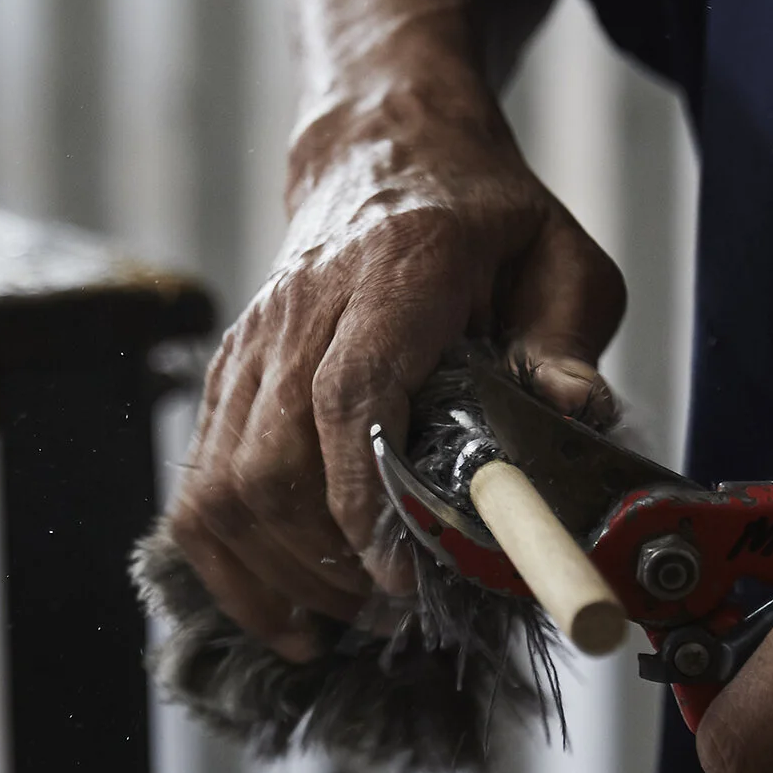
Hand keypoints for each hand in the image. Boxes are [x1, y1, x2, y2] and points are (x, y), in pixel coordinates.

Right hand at [168, 90, 623, 658]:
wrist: (383, 151)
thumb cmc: (481, 216)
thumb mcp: (559, 257)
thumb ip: (567, 343)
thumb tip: (574, 419)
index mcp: (394, 272)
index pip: (349, 394)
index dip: (363, 496)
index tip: (401, 574)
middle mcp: (303, 308)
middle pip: (273, 457)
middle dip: (327, 559)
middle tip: (395, 613)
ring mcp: (251, 346)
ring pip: (226, 482)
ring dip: (280, 573)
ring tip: (348, 622)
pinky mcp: (226, 378)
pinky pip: (198, 487)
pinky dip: (229, 567)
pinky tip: (283, 617)